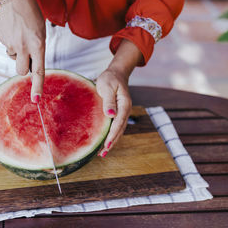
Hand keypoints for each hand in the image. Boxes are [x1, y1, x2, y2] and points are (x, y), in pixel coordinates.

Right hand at [0, 0, 45, 101]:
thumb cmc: (32, 17)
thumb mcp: (40, 34)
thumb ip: (36, 51)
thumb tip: (26, 67)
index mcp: (38, 45)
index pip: (38, 71)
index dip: (37, 87)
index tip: (36, 100)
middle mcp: (24, 47)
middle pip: (21, 71)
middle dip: (23, 67)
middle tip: (26, 54)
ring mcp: (11, 44)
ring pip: (14, 59)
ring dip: (17, 53)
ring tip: (20, 36)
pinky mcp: (2, 40)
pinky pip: (7, 48)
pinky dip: (10, 43)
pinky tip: (13, 31)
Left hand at [96, 39, 142, 156]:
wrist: (116, 73)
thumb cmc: (110, 78)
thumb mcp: (107, 87)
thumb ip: (109, 101)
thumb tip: (110, 115)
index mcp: (124, 105)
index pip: (118, 123)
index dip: (112, 135)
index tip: (106, 145)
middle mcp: (125, 110)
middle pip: (119, 130)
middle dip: (112, 142)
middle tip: (102, 154)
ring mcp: (122, 113)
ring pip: (118, 130)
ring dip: (111, 141)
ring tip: (102, 152)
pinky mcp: (118, 113)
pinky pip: (115, 127)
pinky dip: (110, 135)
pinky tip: (104, 141)